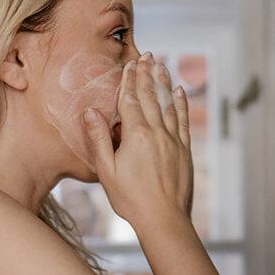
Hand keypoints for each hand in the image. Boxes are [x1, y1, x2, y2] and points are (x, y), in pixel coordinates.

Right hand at [82, 53, 193, 230]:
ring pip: (168, 104)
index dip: (130, 80)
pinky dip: (181, 104)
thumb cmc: (131, 199)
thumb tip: (90, 112)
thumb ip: (99, 140)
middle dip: (147, 74)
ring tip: (162, 65)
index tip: (131, 64)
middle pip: (150, 96)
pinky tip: (179, 92)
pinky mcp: (184, 150)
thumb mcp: (106, 171)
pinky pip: (183, 120)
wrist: (163, 219)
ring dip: (164, 82)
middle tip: (147, 55)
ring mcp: (173, 140)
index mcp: (135, 135)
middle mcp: (157, 132)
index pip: (130, 100)